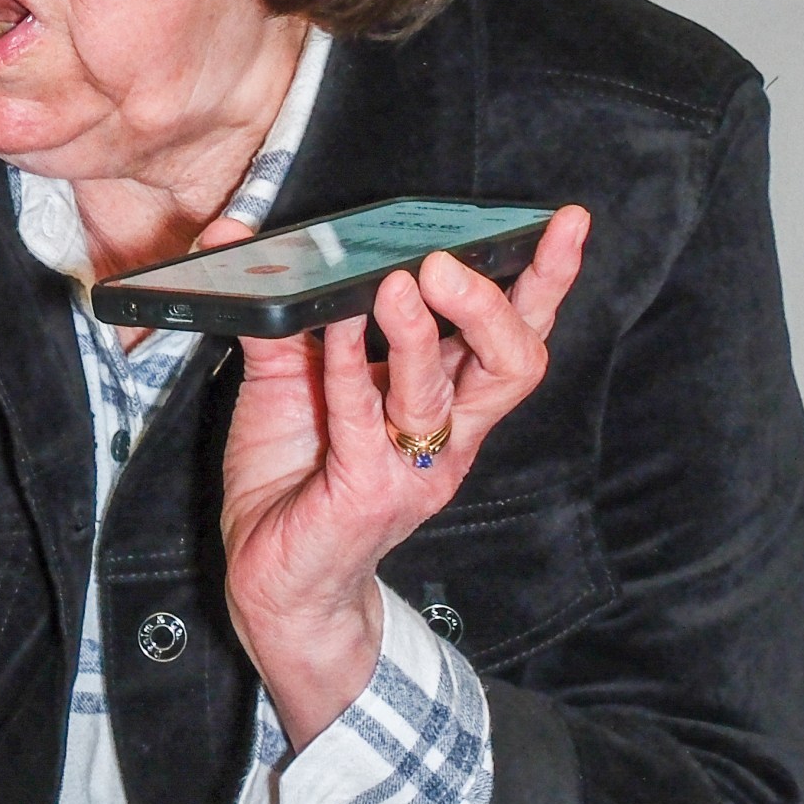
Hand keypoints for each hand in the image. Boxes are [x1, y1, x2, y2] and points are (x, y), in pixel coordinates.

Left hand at [217, 207, 587, 746]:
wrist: (273, 580)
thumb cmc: (295, 478)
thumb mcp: (291, 379)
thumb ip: (282, 312)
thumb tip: (241, 241)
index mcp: (450, 401)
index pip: (517, 332)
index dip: (547, 279)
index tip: (562, 222)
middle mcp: (447, 435)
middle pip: (512, 362)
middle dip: (498, 302)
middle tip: (453, 258)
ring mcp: (412, 468)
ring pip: (443, 392)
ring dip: (423, 332)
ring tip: (400, 281)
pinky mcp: (367, 493)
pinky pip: (367, 422)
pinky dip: (352, 367)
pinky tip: (338, 326)